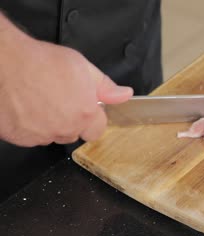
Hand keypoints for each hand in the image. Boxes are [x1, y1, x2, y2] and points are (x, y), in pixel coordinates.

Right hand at [0, 16, 132, 146]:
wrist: (4, 63)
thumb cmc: (41, 62)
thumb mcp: (83, 67)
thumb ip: (106, 86)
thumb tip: (124, 95)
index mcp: (85, 114)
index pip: (98, 130)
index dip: (93, 118)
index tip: (86, 108)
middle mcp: (64, 129)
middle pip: (74, 133)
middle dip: (71, 120)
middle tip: (59, 99)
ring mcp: (41, 136)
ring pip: (52, 135)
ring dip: (50, 124)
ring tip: (40, 100)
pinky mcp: (19, 137)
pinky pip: (31, 136)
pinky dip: (29, 126)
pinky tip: (26, 107)